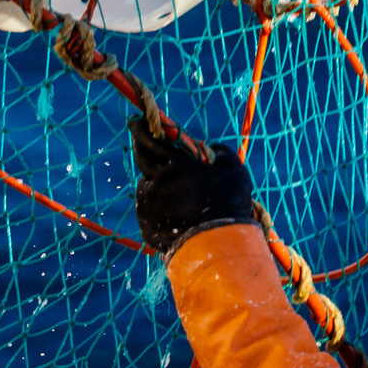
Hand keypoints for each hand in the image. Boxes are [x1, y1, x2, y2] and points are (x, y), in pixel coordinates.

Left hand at [129, 115, 255, 255]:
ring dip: (159, 184)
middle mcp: (156, 184)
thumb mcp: (233, 168)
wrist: (220, 246)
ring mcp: (148, 206)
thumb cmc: (229, 204)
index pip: (148, 140)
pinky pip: (150, 210)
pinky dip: (160, 208)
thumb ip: (217, 151)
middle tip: (157, 152)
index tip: (135, 121)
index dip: (140, 129)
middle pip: (142, 161)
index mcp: (174, 165)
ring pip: (148, 187)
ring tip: (182, 196)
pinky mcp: (147, 226)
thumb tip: (206, 147)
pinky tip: (178, 214)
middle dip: (146, 152)